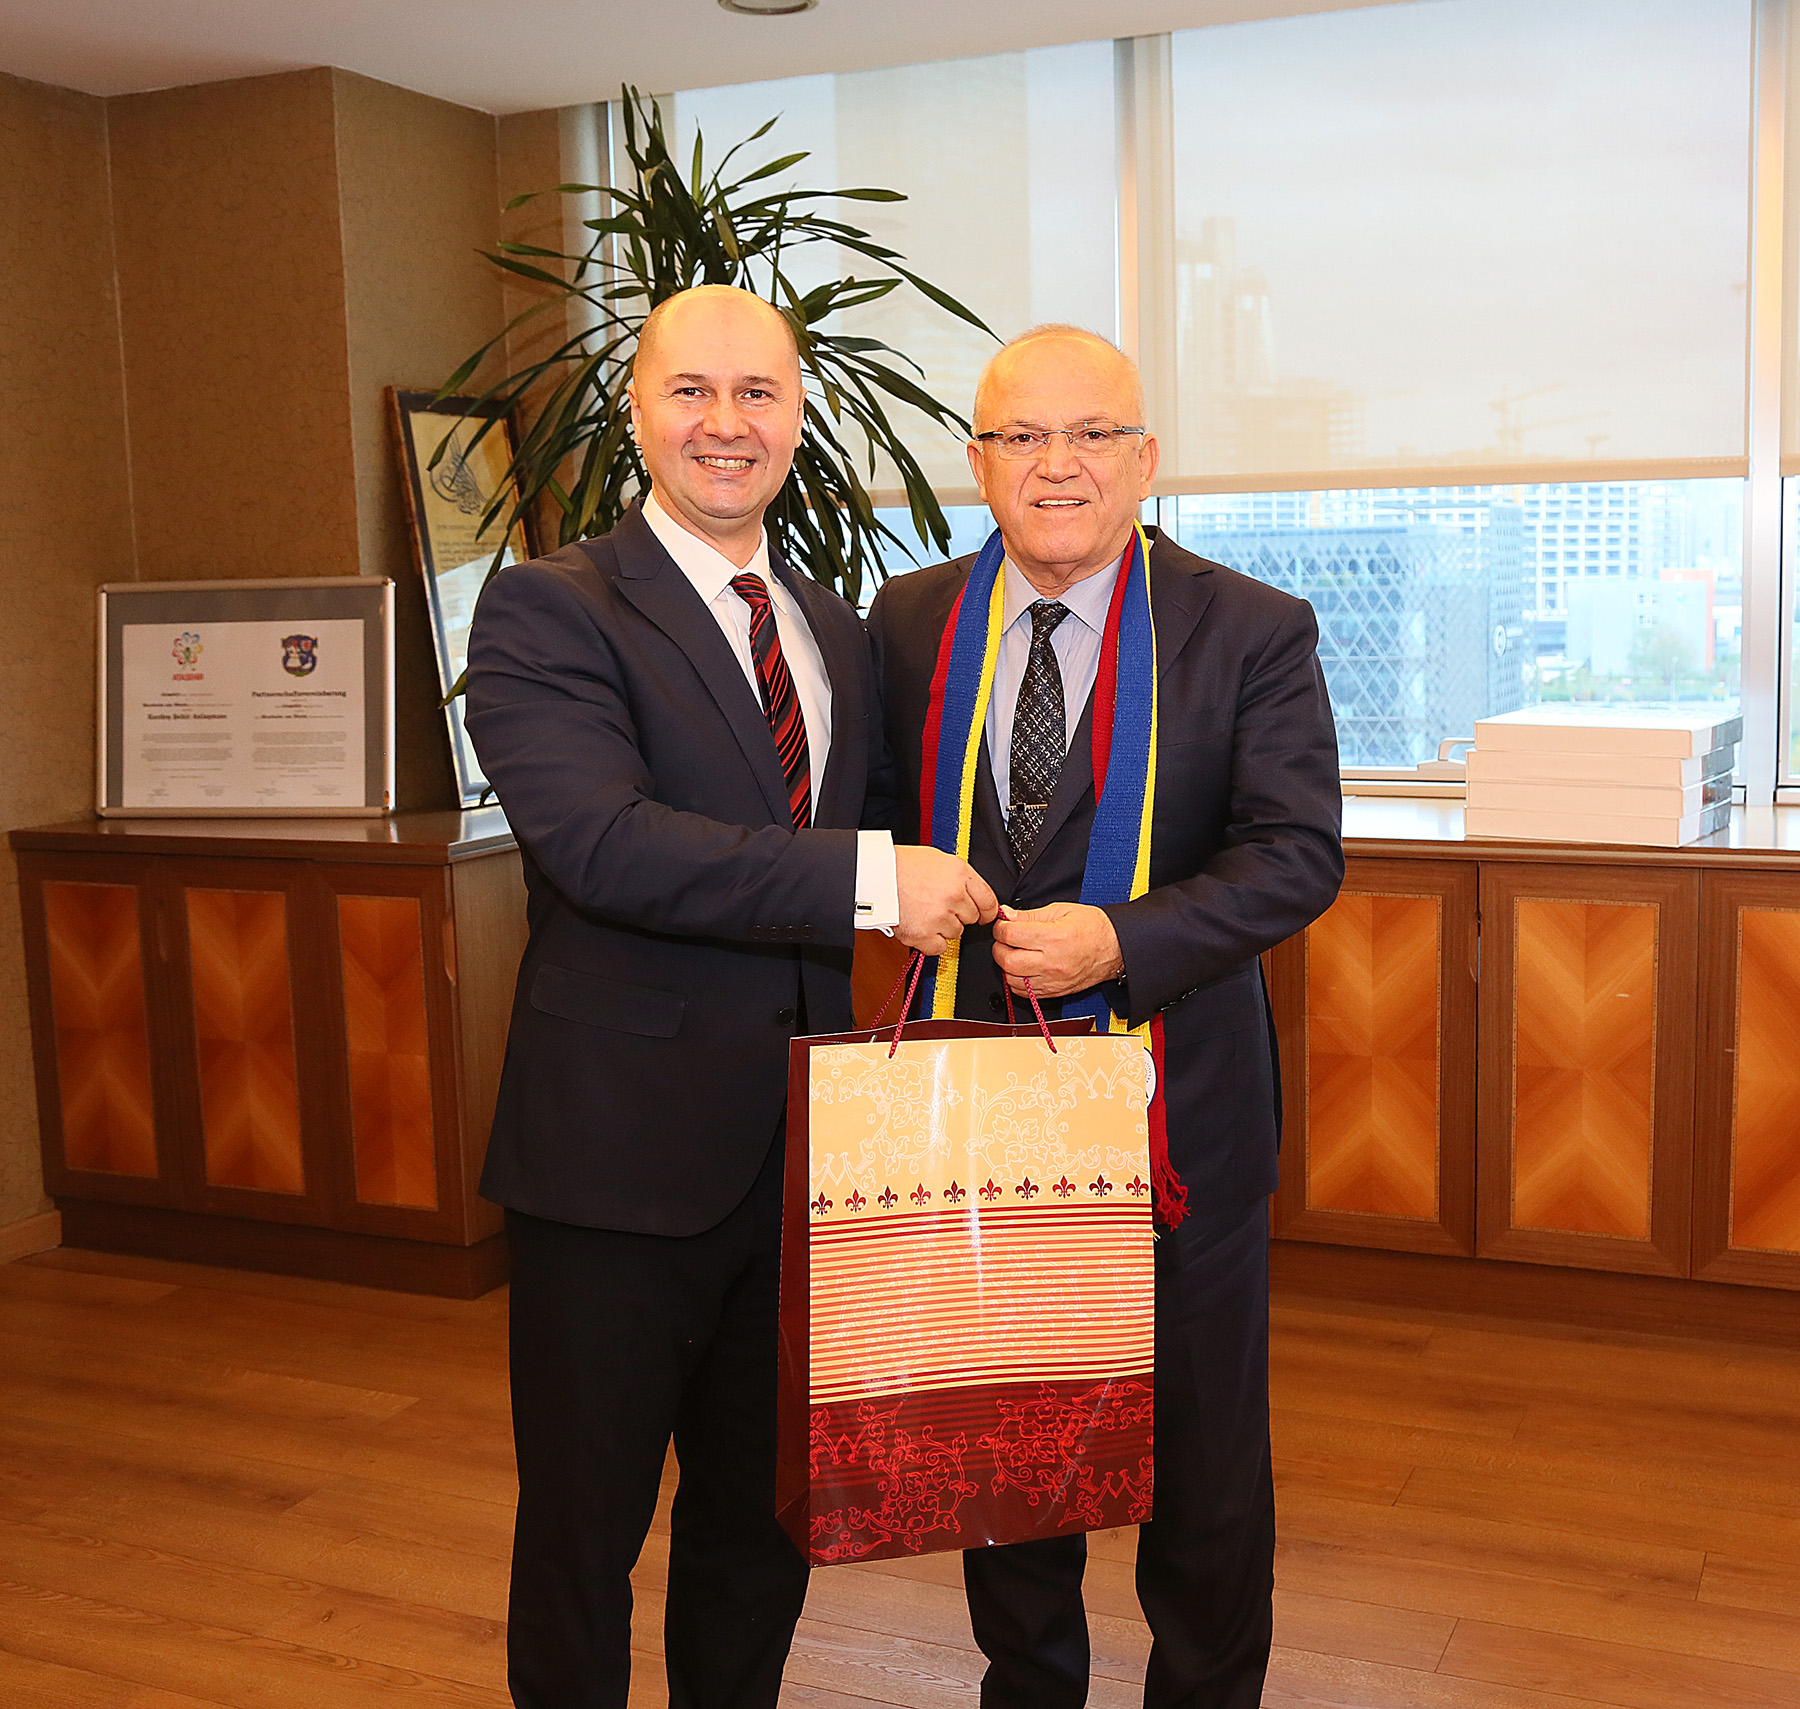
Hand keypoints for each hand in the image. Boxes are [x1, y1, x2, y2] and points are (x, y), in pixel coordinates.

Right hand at [893, 846, 998, 956]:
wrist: (874, 876)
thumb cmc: (901, 865)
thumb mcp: (938, 859)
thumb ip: (959, 877)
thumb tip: (973, 892)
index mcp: (960, 874)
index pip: (989, 901)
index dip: (987, 911)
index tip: (984, 915)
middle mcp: (953, 895)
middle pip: (971, 918)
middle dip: (959, 915)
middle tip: (939, 907)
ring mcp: (939, 916)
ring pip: (955, 933)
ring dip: (943, 928)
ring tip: (924, 913)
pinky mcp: (923, 934)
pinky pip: (939, 947)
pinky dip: (930, 942)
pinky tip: (921, 927)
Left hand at [992, 902, 1123, 998]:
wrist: (1115, 948)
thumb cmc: (1092, 927)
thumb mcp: (1061, 911)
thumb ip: (1030, 915)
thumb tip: (1006, 915)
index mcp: (1053, 937)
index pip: (1011, 935)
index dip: (1000, 928)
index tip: (1003, 925)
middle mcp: (1051, 961)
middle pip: (1007, 960)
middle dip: (999, 947)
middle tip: (1005, 939)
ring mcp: (1052, 980)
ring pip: (1012, 980)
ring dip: (1006, 966)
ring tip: (1014, 954)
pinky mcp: (1054, 991)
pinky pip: (1024, 993)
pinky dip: (1017, 981)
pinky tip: (1023, 969)